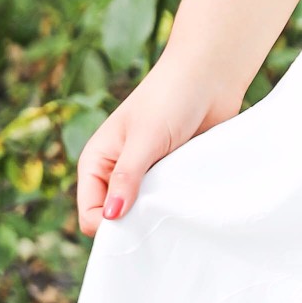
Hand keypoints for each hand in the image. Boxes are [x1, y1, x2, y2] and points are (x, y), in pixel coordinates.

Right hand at [74, 60, 241, 233]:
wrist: (210, 75)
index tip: (138, 227)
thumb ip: (127, 177)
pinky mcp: (172, 175)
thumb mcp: (145, 138)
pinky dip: (177, 206)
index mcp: (97, 162)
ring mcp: (146, 176)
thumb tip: (112, 217)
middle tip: (160, 220)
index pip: (91, 212)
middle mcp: (117, 173)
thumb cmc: (170, 97)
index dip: (109, 226)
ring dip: (159, 216)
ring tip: (177, 208)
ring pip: (144, 215)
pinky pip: (169, 204)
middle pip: (117, 219)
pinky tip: (190, 203)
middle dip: (135, 225)